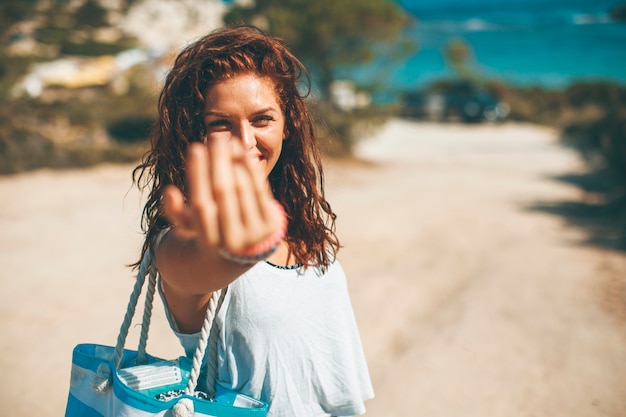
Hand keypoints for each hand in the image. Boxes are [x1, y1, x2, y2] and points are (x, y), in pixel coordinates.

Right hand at [162, 139, 283, 254]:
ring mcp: (255, 233)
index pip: (201, 203)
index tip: (195, 148)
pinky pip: (260, 190)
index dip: (198, 174)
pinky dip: (251, 169)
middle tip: (215, 137)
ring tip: (228, 141)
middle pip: (223, 192)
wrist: (244, 252)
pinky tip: (243, 152)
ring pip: (242, 189)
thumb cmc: (211, 231)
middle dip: (219, 162)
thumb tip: (169, 191)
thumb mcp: (190, 227)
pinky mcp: (272, 224)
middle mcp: (233, 241)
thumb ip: (174, 211)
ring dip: (235, 161)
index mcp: (210, 242)